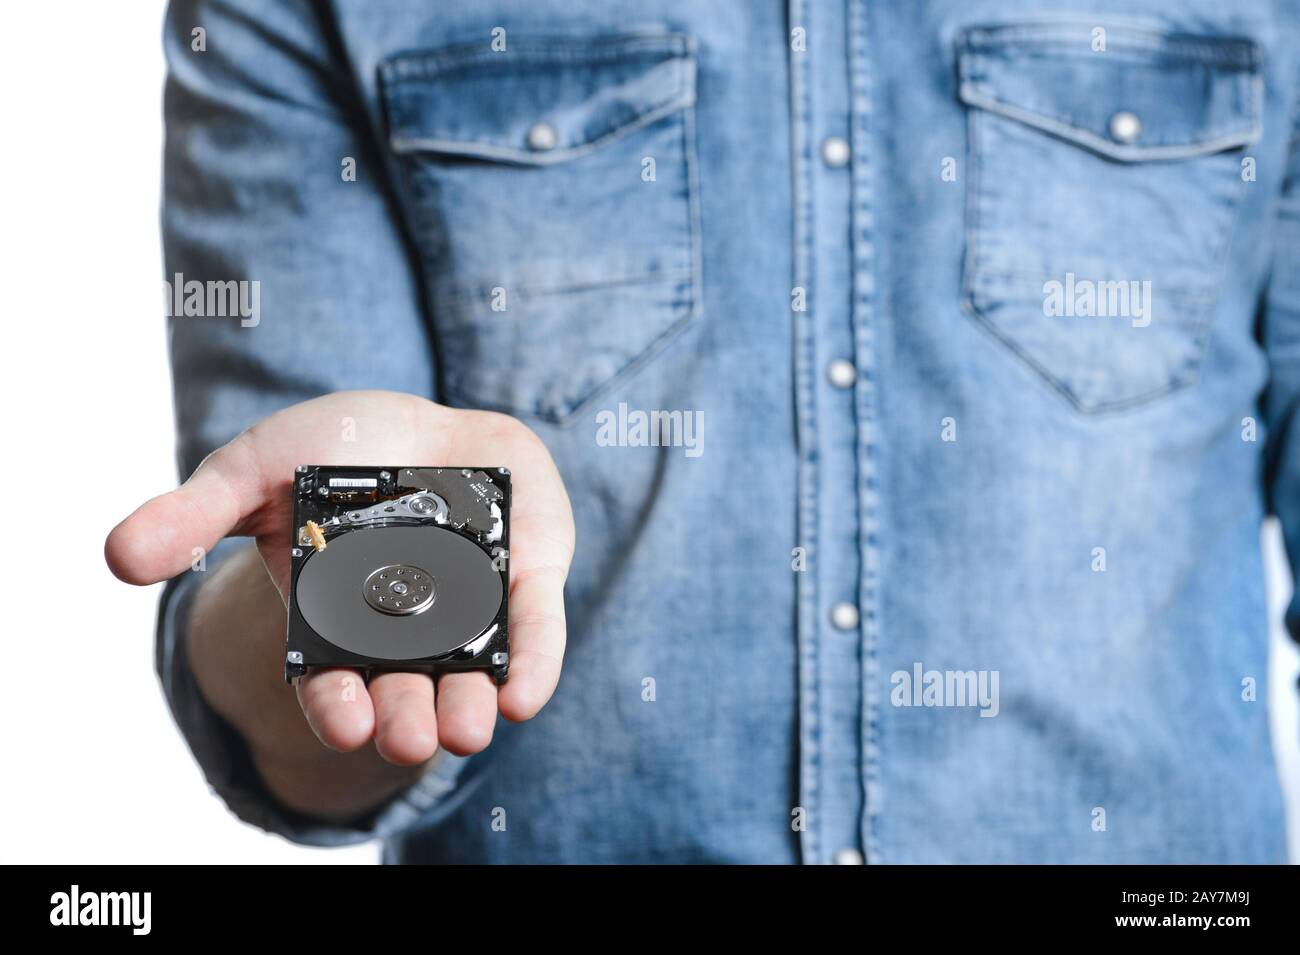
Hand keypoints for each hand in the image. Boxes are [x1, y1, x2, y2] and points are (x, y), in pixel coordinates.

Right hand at [106, 391, 573, 771]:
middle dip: (406, 717)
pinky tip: (525, 694)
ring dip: (469, 704)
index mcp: (335, 625)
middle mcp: (404, 632)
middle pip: (405, 690)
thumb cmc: (327, 453)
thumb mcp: (252, 473)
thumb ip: (193, 515)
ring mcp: (470, 609)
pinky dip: (533, 659)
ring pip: (470, 672)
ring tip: (466, 730)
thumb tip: (117, 557)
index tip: (348, 722)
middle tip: (406, 737)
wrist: (415, 421)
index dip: (338, 706)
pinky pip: (533, 626)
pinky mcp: (524, 577)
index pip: (333, 682)